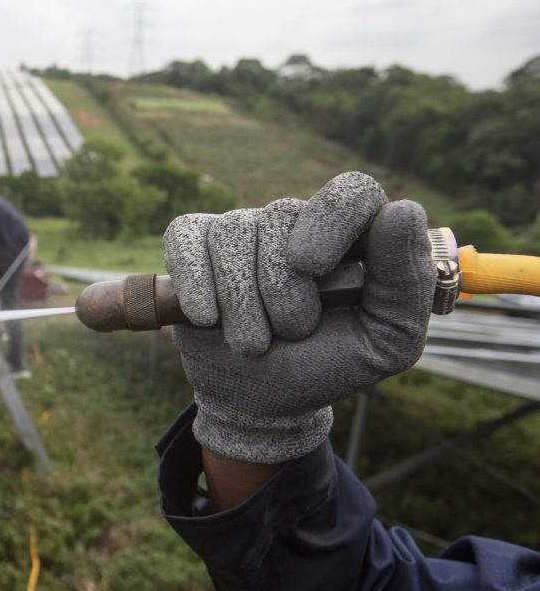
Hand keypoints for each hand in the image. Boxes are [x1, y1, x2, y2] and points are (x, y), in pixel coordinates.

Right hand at [163, 172, 434, 463]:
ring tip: (252, 344)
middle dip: (280, 288)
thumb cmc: (326, 366)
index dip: (330, 219)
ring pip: (233, 232)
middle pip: (281, 214)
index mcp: (349, 236)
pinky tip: (206, 318)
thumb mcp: (385, 343)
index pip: (351, 191)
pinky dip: (194, 281)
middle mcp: (295, 222)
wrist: (260, 399)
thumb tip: (402, 211)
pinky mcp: (192, 243)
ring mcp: (241, 228)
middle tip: (289, 333)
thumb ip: (405, 282)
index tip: (312, 267)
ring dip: (241, 304)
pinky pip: (186, 238)